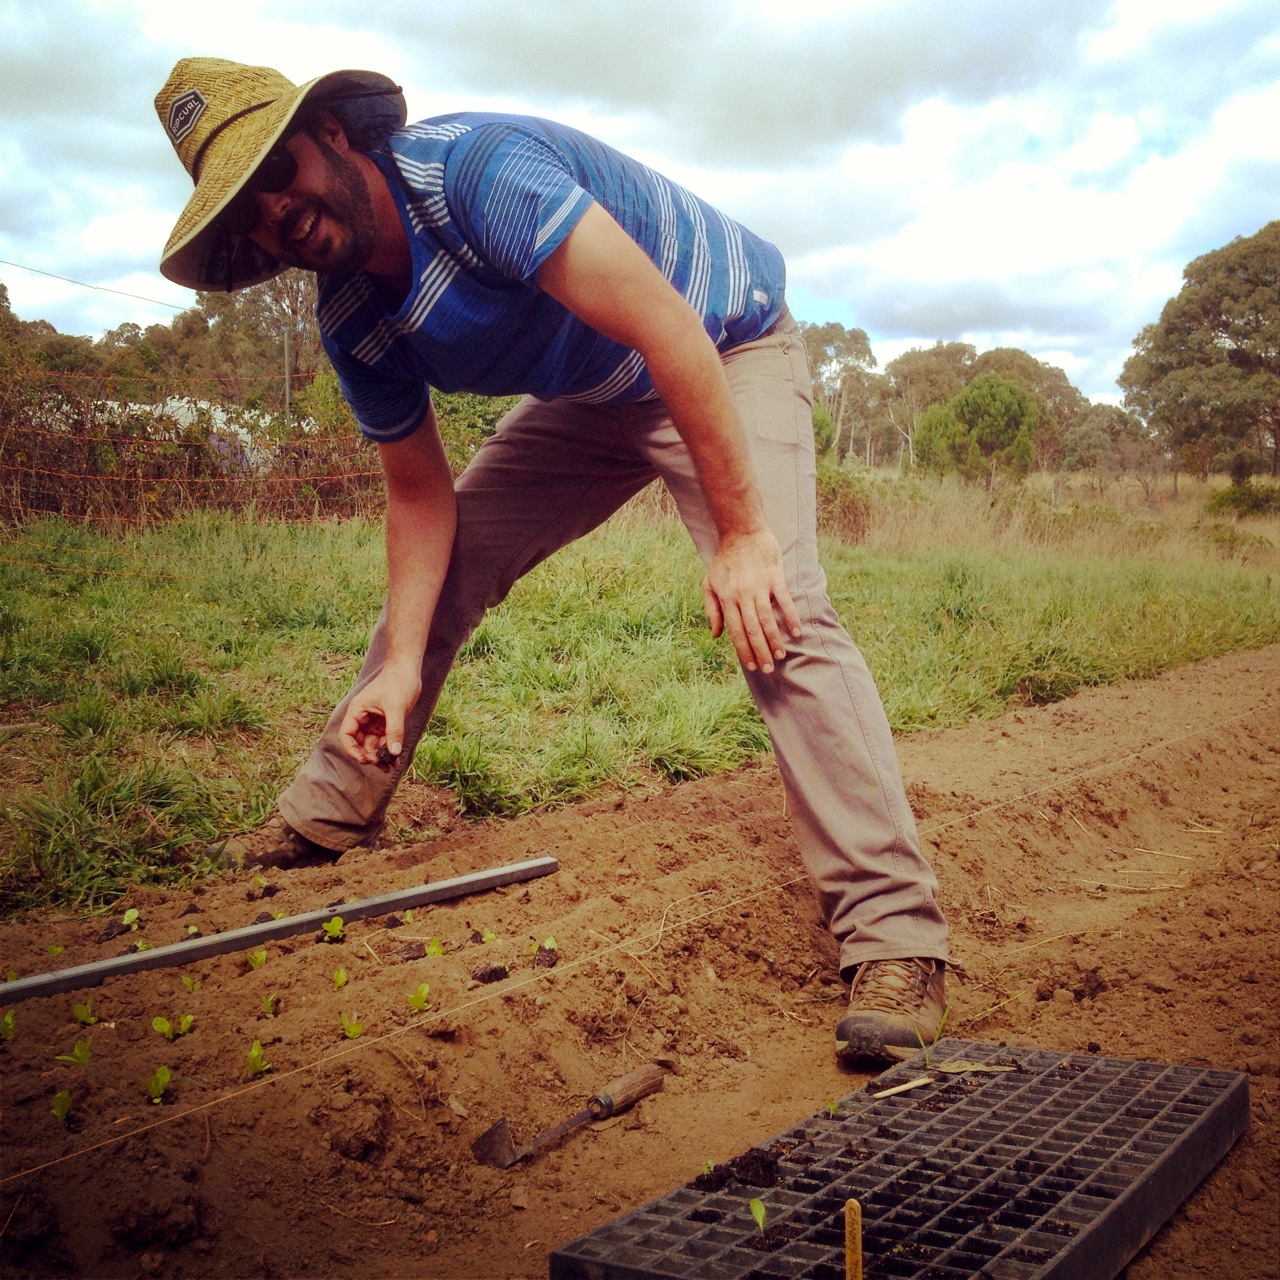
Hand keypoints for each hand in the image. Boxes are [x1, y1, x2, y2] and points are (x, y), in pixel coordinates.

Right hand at [338, 667, 421, 764]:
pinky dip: (389, 749)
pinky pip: (385, 740)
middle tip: (382, 764)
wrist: (408, 669)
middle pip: (360, 743)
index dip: (352, 750)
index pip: (347, 735)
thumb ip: (394, 730)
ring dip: (380, 756)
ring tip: (391, 768)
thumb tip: (393, 752)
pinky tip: (396, 759)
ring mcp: (374, 721)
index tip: (365, 760)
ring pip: (373, 743)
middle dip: (369, 755)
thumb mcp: (396, 707)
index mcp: (357, 711)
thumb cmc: (398, 682)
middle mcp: (363, 718)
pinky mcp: (386, 722)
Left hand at [701, 529, 801, 672]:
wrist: (741, 532)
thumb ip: (712, 609)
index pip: (735, 631)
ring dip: (775, 639)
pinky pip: (784, 600)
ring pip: (767, 618)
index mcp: (726, 598)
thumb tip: (716, 634)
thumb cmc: (725, 560)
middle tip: (768, 669)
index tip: (752, 666)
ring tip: (780, 655)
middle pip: (752, 629)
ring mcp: (759, 585)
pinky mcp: (774, 576)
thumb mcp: (710, 583)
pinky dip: (791, 616)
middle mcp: (742, 594)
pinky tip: (797, 631)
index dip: (744, 650)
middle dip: (760, 651)